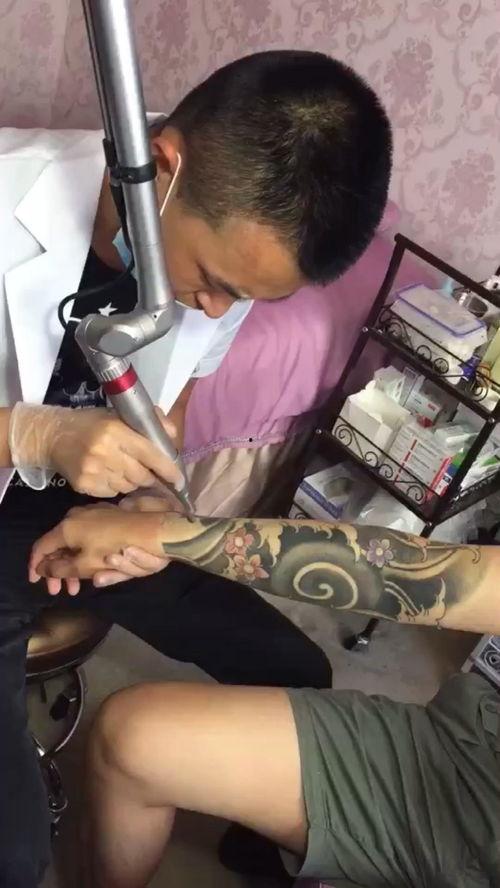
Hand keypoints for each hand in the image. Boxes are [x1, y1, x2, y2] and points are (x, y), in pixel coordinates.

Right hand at [29, 505, 166, 590]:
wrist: (149, 530)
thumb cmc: (114, 548)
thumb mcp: (84, 565)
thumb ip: (60, 569)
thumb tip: (42, 569)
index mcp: (66, 527)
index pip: (41, 547)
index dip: (35, 566)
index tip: (35, 582)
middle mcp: (75, 516)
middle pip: (58, 545)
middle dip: (56, 571)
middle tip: (60, 591)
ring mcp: (91, 514)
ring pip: (74, 542)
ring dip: (71, 566)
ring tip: (77, 587)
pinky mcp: (106, 516)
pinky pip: (86, 536)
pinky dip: (83, 553)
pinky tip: (89, 568)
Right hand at [50, 407, 181, 497]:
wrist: (54, 436)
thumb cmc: (91, 423)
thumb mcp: (119, 415)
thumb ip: (150, 422)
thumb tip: (173, 435)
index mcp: (116, 430)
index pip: (151, 455)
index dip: (168, 470)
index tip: (179, 480)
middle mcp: (105, 452)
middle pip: (142, 476)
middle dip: (150, 476)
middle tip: (148, 471)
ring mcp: (93, 471)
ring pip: (129, 487)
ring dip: (133, 481)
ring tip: (123, 469)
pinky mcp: (84, 485)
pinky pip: (113, 493)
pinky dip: (117, 487)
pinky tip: (109, 474)